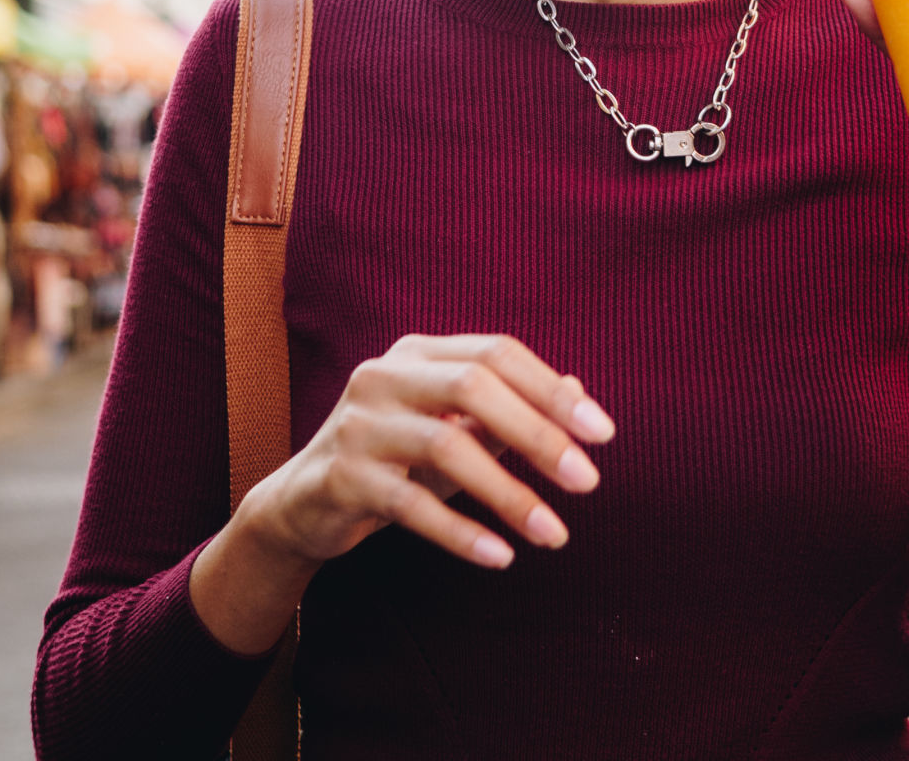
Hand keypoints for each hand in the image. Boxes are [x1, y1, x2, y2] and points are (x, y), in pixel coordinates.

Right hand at [243, 333, 614, 572]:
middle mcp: (384, 375)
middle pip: (474, 387)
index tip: (605, 433)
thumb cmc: (396, 459)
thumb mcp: (453, 429)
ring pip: (446, 446)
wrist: (304, 504)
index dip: (552, 390)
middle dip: (538, 434)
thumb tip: (578, 392)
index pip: (497, 352)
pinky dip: (460, 531)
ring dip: (508, 493)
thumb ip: (508, 410)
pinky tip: (500, 556)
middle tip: (589, 481)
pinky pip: (410, 504)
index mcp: (418, 352)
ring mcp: (358, 424)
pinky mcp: (342, 476)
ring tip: (554, 533)